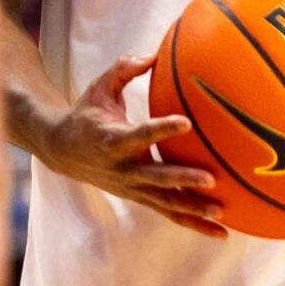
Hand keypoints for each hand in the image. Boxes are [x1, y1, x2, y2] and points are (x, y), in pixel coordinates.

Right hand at [36, 53, 224, 237]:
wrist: (63, 152)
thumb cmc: (87, 113)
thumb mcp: (99, 87)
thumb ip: (124, 69)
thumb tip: (153, 53)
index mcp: (113, 140)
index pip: (141, 134)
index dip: (162, 129)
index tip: (185, 122)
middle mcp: (123, 169)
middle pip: (157, 178)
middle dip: (183, 179)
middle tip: (211, 178)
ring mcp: (133, 188)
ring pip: (166, 203)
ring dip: (193, 209)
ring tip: (221, 213)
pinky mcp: (140, 198)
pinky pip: (169, 213)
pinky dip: (194, 223)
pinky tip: (221, 232)